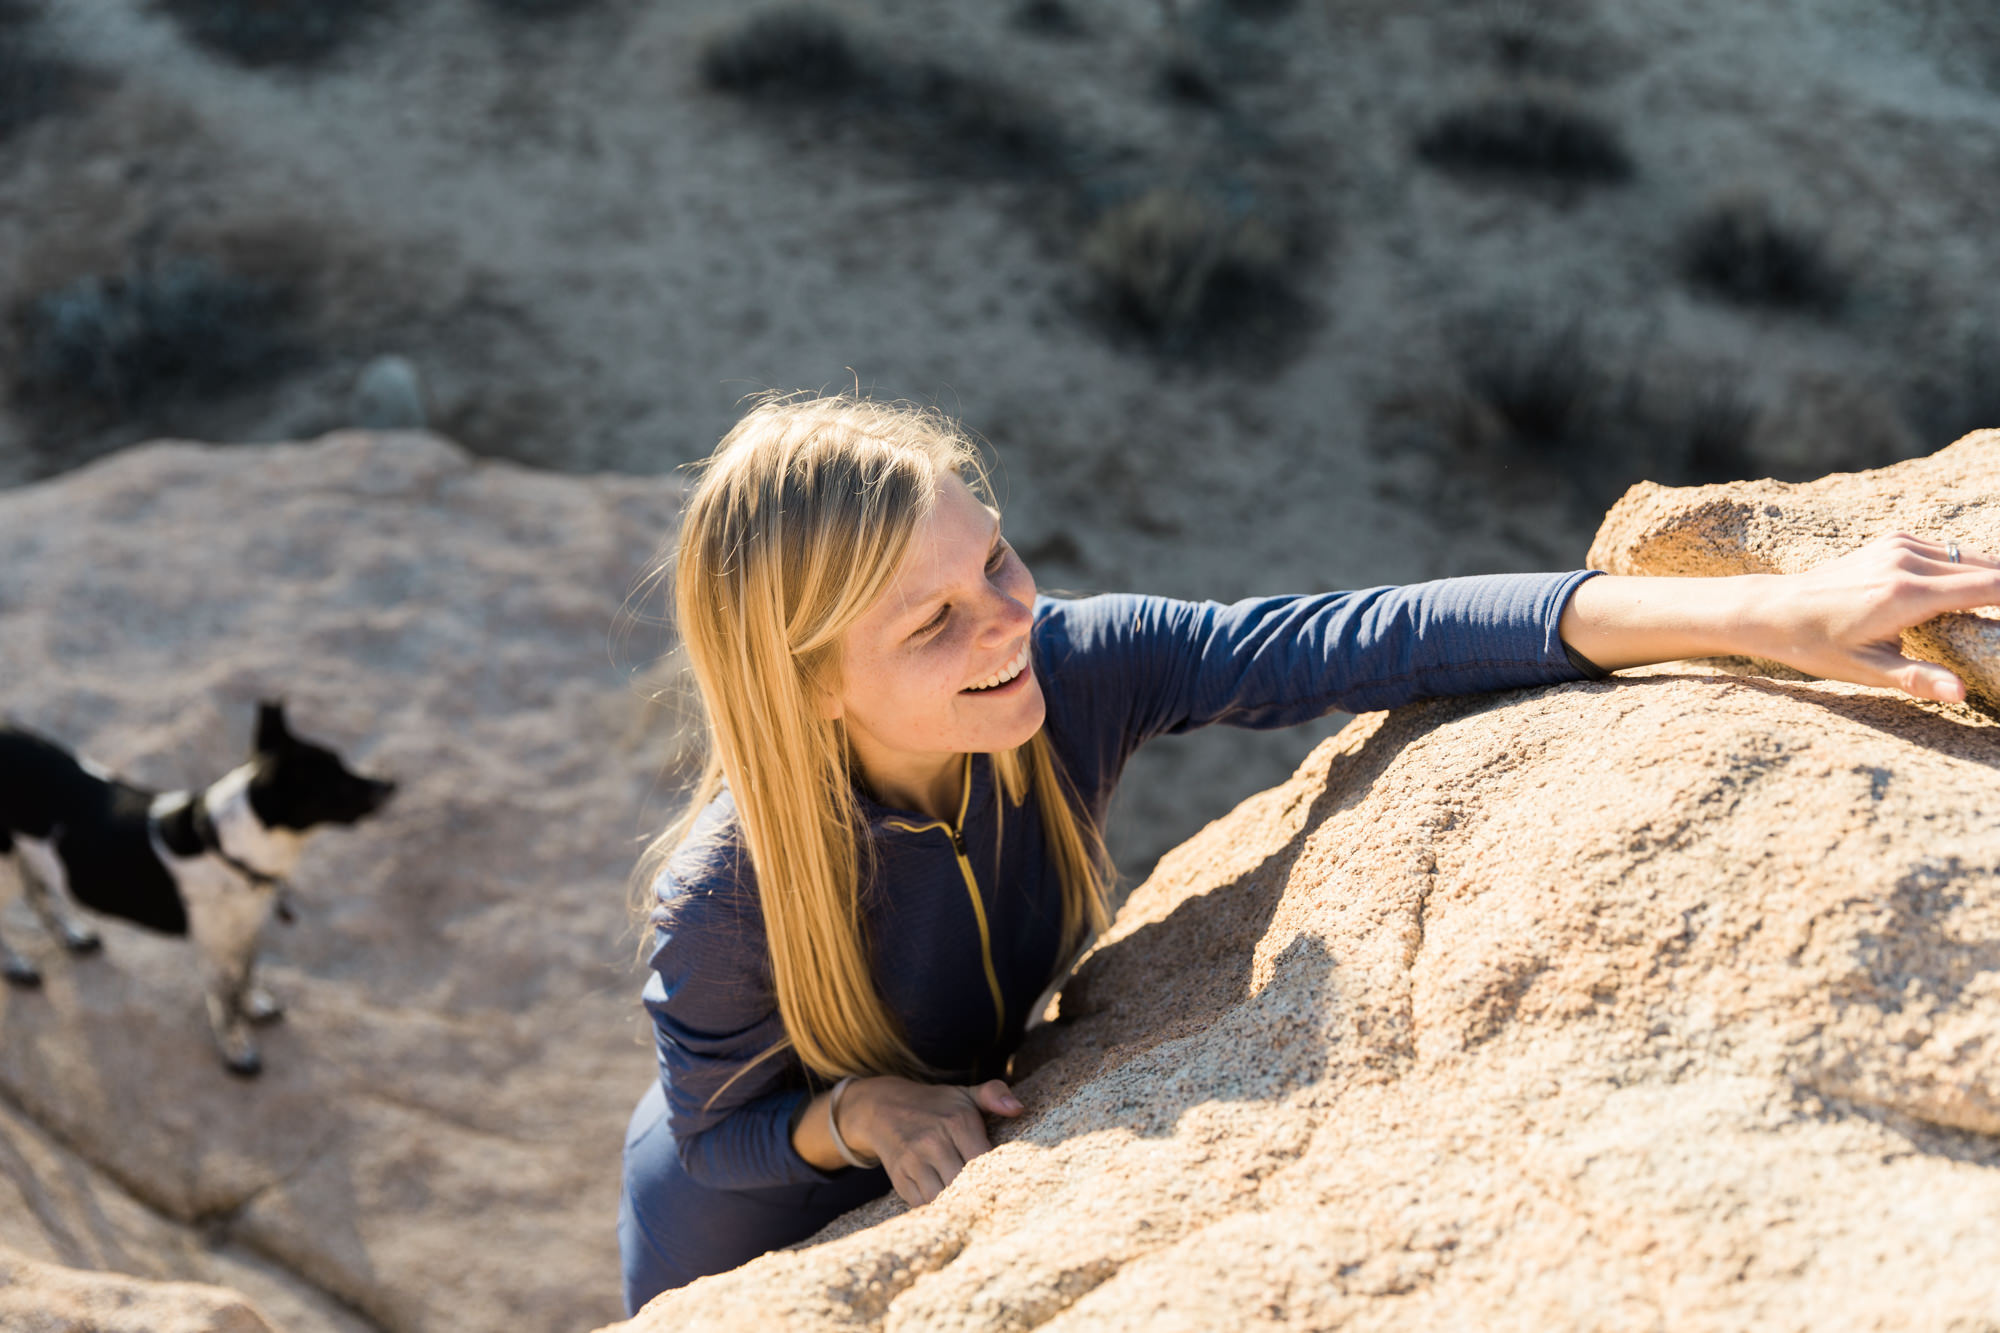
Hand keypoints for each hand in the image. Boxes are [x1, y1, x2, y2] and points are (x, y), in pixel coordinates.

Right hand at [839, 1075, 1022, 1206]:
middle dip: (979, 1193)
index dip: (998, 1174)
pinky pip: (923, 1204)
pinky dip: (937, 1208)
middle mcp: (933, 1142)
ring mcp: (913, 1161)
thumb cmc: (935, 1105)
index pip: (984, 1159)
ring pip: (943, 1198)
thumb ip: (994, 1095)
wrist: (882, 1108)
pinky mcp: (899, 1178)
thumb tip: (1019, 1108)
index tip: (1007, 1183)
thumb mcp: (964, 1094)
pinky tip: (947, 1203)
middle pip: (965, 1183)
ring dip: (958, 1204)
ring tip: (971, 1204)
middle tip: (992, 1199)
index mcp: (957, 1121)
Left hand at [1561, 533, 1999, 702]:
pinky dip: (1970, 568)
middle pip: (1989, 568)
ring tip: (1996, 610)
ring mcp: (1900, 546)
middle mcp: (1906, 562)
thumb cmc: (1817, 645)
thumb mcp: (1866, 670)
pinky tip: (1976, 593)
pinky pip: (1948, 552)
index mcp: (1906, 595)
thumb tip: (1961, 694)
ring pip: (1972, 556)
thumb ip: (1919, 679)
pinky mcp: (1894, 541)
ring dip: (1994, 578)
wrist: (1774, 609)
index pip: (1990, 589)